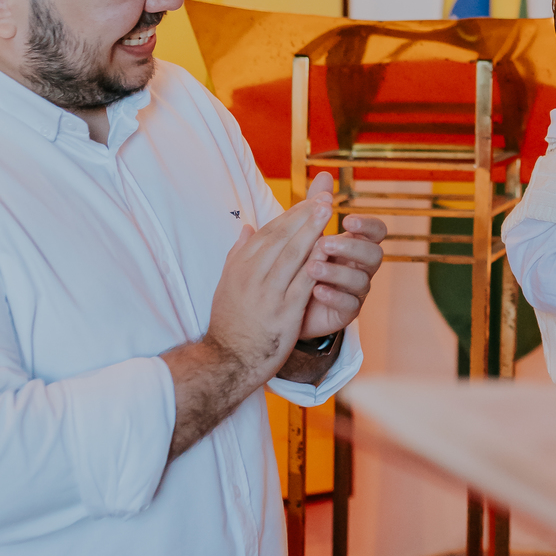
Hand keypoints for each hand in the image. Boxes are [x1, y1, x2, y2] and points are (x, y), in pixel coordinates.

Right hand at [203, 172, 333, 381]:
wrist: (226, 360)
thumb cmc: (230, 322)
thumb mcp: (227, 284)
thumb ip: (238, 254)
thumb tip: (247, 228)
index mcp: (240, 267)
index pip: (268, 233)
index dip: (291, 214)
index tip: (309, 199)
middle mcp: (252, 276)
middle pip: (281, 238)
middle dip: (303, 214)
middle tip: (323, 196)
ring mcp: (267, 294)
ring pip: (291, 255)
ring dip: (311, 230)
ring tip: (327, 210)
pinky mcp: (283, 313)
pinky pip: (302, 283)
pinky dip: (315, 264)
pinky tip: (329, 249)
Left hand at [297, 206, 387, 338]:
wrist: (284, 302)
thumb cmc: (300, 263)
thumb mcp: (306, 234)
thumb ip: (317, 206)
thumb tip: (324, 174)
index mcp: (356, 244)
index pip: (376, 232)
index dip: (368, 225)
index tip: (348, 220)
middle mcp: (361, 267)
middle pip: (375, 255)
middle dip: (351, 248)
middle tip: (324, 243)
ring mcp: (356, 290)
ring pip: (362, 281)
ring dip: (337, 272)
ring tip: (311, 267)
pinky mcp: (347, 312)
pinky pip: (349, 306)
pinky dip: (334, 296)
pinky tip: (316, 290)